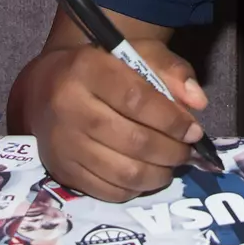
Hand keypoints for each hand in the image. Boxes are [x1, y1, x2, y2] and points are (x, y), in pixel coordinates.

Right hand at [14, 41, 206, 201]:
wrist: (46, 88)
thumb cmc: (100, 69)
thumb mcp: (134, 54)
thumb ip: (170, 71)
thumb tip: (197, 102)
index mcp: (87, 68)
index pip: (137, 99)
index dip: (171, 120)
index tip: (193, 130)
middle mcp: (68, 106)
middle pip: (133, 140)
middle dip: (170, 151)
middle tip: (185, 151)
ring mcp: (62, 142)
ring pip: (123, 172)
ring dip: (157, 174)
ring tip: (170, 165)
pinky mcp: (60, 169)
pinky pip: (108, 191)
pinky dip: (135, 188)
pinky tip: (145, 176)